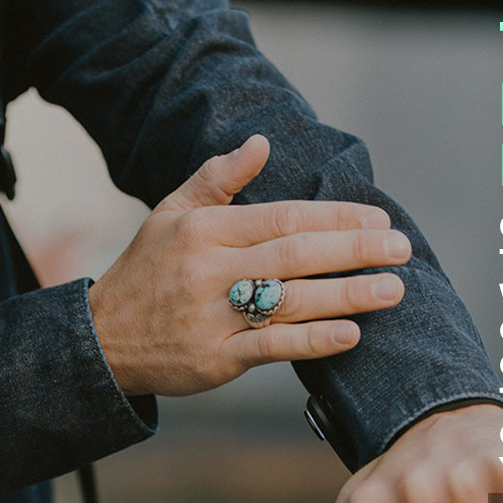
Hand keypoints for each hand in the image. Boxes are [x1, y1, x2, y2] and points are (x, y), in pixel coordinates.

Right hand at [89, 134, 411, 396]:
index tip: (378, 218)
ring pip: (290, 301)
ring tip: (392, 289)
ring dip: (348, 294)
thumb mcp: (171, 213)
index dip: (336, 216)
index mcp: (203, 229)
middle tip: (401, 248)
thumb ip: (217, 177)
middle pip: (296, 255)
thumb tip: (260, 143)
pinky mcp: (215, 359)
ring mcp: (212, 317)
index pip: (284, 216)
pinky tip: (350, 333)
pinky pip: (272, 348)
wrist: (101, 340)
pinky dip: (313, 340)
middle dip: (354, 250)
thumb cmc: (146, 271)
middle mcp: (209, 270)